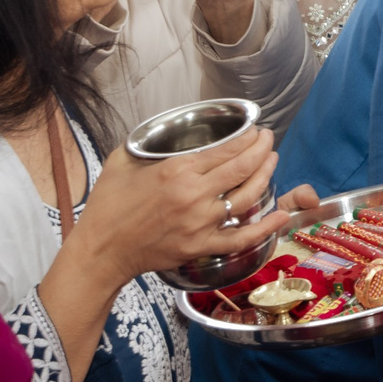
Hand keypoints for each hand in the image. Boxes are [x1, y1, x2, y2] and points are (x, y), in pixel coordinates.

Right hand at [73, 126, 290, 284]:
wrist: (101, 250)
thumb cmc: (109, 205)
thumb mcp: (122, 161)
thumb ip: (148, 144)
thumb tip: (168, 131)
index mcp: (176, 172)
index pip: (227, 150)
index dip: (248, 138)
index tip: (255, 131)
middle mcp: (194, 196)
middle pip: (243, 168)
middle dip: (263, 150)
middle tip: (268, 140)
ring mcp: (201, 224)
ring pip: (248, 197)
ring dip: (266, 176)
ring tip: (272, 162)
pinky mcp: (202, 247)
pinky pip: (242, 238)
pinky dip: (265, 228)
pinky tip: (281, 216)